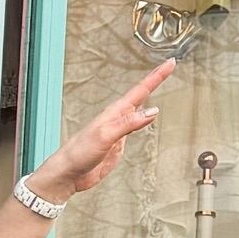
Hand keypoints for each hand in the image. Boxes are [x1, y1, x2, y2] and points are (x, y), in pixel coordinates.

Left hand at [28, 59, 174, 203]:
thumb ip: (128, 123)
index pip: (141, 90)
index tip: (170, 63)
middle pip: (141, 95)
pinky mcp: (117, 144)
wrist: (68, 173)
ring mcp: (118, 130)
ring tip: (159, 84)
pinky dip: (144, 120)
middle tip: (169, 67)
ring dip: (150, 97)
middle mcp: (117, 118)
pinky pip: (135, 127)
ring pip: (139, 109)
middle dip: (156, 80)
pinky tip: (146, 118)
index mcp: (114, 112)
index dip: (157, 76)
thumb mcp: (105, 135)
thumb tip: (152, 112)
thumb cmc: (79, 153)